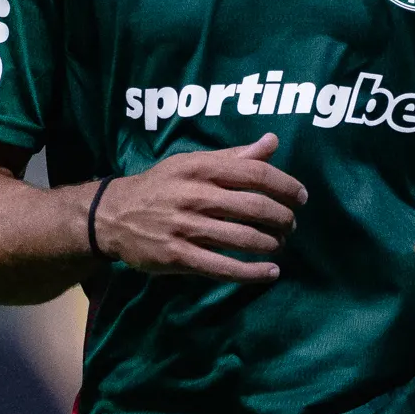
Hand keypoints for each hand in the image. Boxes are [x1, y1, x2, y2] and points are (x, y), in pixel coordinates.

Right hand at [94, 133, 307, 280]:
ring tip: (280, 245)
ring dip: (270, 244)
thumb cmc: (160, 187)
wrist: (113, 215)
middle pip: (254, 207)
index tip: (301, 197)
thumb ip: (233, 156)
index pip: (255, 173)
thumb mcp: (191, 163)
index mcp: (201, 168)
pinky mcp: (177, 256)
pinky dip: (252, 272)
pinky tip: (270, 272)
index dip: (285, 185)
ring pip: (242, 238)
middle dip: (282, 218)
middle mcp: (194, 195)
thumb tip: (271, 142)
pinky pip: (223, 267)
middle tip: (291, 225)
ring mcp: (186, 227)